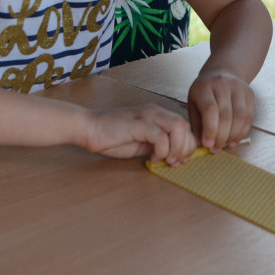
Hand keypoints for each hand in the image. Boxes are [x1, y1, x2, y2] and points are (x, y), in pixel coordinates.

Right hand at [80, 104, 196, 165]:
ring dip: (177, 147)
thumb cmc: (111, 137)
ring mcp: (147, 116)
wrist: (88, 128)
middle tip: (175, 163)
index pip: (184, 126)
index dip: (187, 144)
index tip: (180, 160)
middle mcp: (155, 111)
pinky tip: (152, 158)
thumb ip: (156, 145)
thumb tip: (174, 155)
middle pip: (185, 126)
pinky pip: (160, 136)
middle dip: (185, 147)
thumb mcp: (140, 143)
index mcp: (157, 114)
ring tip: (167, 161)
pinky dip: (162, 150)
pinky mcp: (138, 124)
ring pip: (178, 127)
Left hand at [187, 70, 254, 152]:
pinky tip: (234, 140)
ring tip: (225, 145)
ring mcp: (238, 87)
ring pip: (240, 117)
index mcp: (204, 87)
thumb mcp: (193, 104)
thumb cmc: (204, 92)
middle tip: (216, 149)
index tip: (207, 145)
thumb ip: (196, 124)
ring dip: (233, 136)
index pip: (210, 110)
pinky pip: (249, 117)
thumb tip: (199, 145)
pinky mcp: (249, 93)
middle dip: (221, 137)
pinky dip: (242, 132)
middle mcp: (222, 84)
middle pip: (226, 115)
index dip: (210, 130)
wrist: (221, 72)